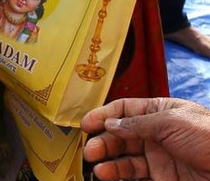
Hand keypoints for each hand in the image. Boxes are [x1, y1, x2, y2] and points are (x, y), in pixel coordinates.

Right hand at [82, 97, 209, 180]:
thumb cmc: (209, 137)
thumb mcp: (171, 122)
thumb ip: (138, 123)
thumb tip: (111, 124)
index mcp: (160, 112)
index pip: (125, 110)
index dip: (104, 115)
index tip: (85, 124)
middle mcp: (157, 133)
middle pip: (121, 134)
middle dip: (103, 141)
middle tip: (90, 150)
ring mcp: (159, 157)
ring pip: (125, 157)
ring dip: (108, 161)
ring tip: (97, 167)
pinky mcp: (163, 178)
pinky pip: (135, 175)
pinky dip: (119, 175)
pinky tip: (109, 175)